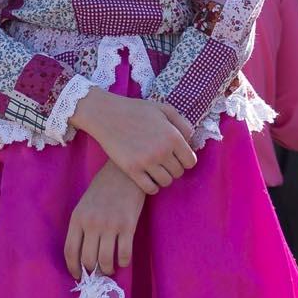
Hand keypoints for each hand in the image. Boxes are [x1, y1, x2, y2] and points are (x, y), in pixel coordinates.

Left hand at [63, 165, 144, 276]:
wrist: (124, 173)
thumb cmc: (103, 189)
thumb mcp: (84, 205)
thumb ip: (82, 227)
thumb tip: (84, 255)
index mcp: (77, 219)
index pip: (70, 251)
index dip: (73, 268)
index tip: (78, 276)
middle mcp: (92, 224)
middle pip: (88, 259)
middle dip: (93, 271)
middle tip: (98, 273)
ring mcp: (110, 225)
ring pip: (106, 260)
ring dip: (108, 270)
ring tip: (110, 269)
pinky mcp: (128, 226)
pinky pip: (124, 253)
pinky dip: (124, 262)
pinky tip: (124, 260)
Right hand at [67, 89, 198, 193]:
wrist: (106, 114)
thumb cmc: (136, 110)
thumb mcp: (163, 109)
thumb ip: (182, 123)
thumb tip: (191, 140)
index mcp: (173, 136)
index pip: (190, 161)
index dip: (185, 160)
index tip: (177, 158)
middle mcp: (162, 150)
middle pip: (178, 172)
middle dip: (173, 168)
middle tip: (164, 162)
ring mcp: (147, 161)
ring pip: (165, 182)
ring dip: (163, 178)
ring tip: (156, 170)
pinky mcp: (132, 170)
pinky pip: (150, 188)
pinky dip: (152, 187)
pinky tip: (147, 179)